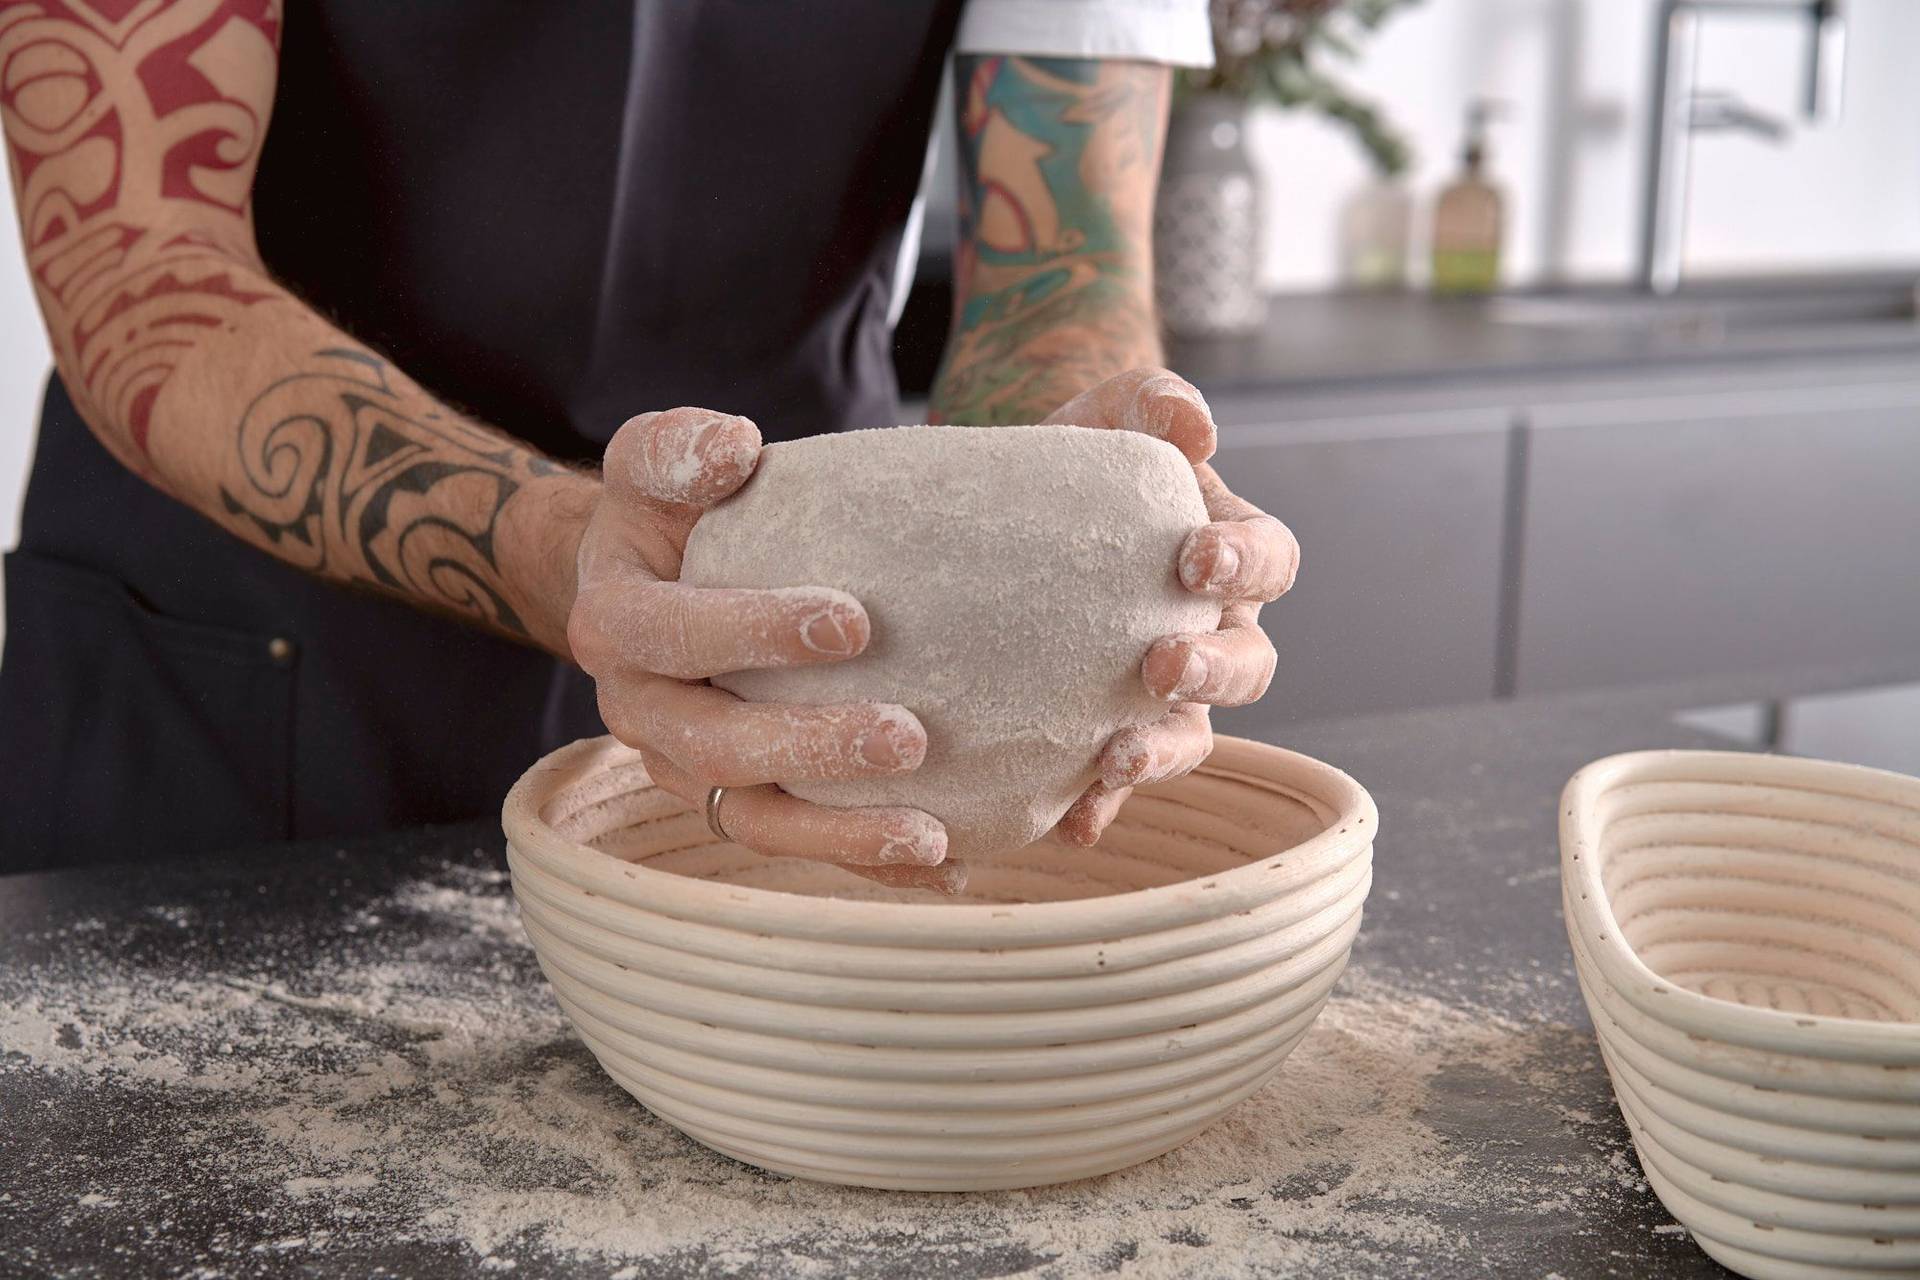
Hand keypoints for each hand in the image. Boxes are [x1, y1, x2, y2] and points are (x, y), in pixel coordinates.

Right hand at [568, 408, 960, 892]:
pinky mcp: (735, 802)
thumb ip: (678, 446)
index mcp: (615, 622)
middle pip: (714, 745)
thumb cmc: (674, 511)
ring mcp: (684, 767)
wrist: (652, 580)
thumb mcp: (658, 462)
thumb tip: (734, 447)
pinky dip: (866, 861)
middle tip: (908, 736)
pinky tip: (948, 864)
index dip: (753, 632)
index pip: (672, 633)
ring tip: (928, 833)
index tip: (853, 621)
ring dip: (840, 833)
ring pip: (752, 819)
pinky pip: (798, 842)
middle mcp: (639, 709)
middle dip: (809, 746)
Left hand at [1041, 368, 1299, 844]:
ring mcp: (1161, 692)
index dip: (1247, 565)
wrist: (1003, 509)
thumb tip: (1193, 427)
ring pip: (1194, 735)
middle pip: (1250, 665)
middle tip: (1159, 663)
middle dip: (1213, 669)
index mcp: (1228, 554)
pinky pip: (1114, 783)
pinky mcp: (1100, 730)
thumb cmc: (1074, 456)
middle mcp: (1211, 632)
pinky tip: (1068, 820)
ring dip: (1163, 751)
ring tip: (1116, 758)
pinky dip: (1096, 804)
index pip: (1271, 562)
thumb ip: (1153, 401)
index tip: (1194, 559)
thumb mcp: (1107, 412)